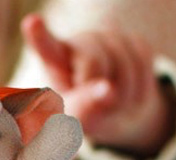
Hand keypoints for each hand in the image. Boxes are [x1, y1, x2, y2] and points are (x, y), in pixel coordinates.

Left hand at [21, 14, 175, 156]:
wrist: (114, 115)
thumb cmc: (84, 115)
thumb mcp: (76, 120)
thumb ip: (84, 108)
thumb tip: (108, 90)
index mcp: (54, 61)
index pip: (45, 46)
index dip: (39, 35)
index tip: (32, 24)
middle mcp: (80, 42)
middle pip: (94, 62)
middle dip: (98, 90)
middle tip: (96, 107)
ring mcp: (108, 39)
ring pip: (124, 63)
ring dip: (123, 95)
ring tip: (113, 103)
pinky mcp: (134, 41)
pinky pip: (143, 62)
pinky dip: (140, 88)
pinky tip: (129, 95)